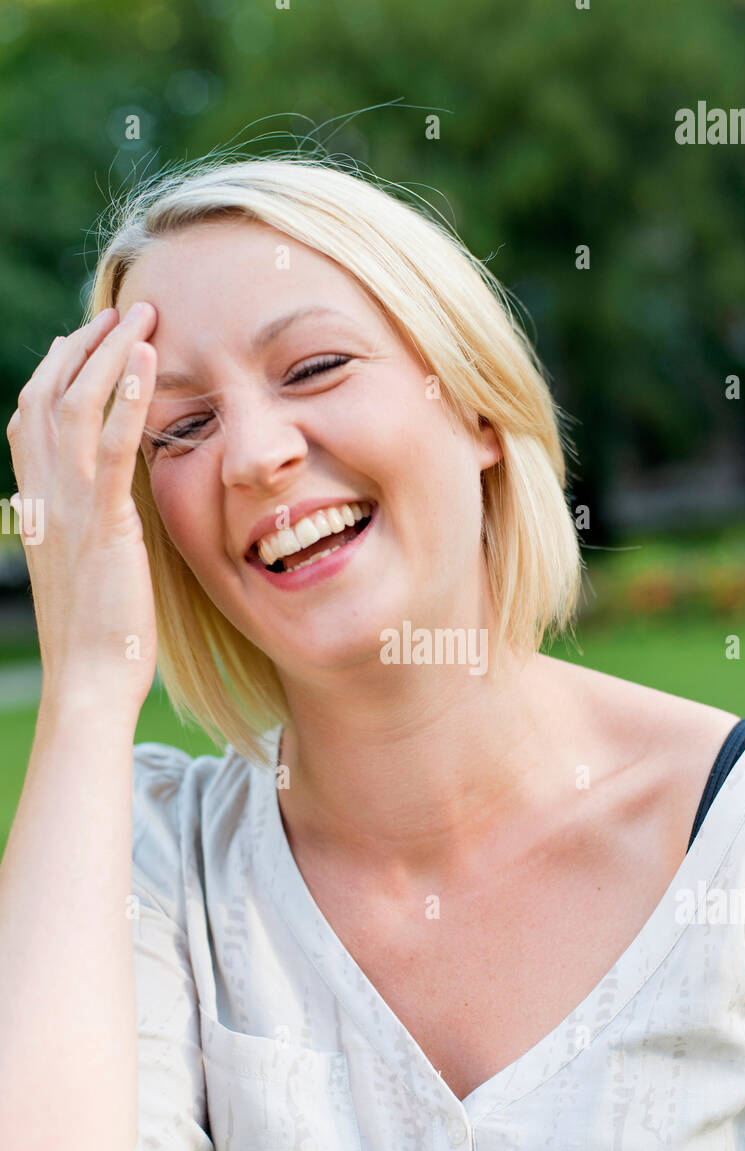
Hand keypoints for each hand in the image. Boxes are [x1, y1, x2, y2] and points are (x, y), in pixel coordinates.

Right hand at [6, 303, 160, 713]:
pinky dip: (126, 397)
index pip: (32, 418)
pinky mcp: (102, 523)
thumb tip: (106, 502)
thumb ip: (90, 523)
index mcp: (37, 505)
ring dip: (108, 352)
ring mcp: (67, 507)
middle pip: (47, 395)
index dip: (55, 372)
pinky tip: (147, 361)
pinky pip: (110, 446)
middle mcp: (43, 496)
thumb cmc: (99, 635)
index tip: (82, 339)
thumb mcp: (86, 566)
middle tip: (122, 311)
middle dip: (83, 346)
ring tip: (143, 316)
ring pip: (75, 405)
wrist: (90, 680)